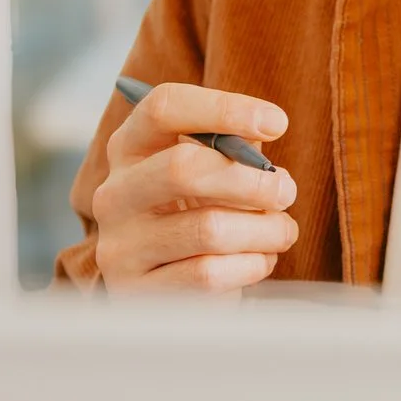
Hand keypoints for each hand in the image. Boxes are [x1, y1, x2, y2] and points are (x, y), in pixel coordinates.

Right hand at [90, 82, 296, 294]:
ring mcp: (119, 246)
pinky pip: (209, 274)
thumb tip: (264, 135)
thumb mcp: (210, 172)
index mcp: (130, 147)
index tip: (277, 123)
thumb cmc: (200, 212)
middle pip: (183, 167)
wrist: (172, 288)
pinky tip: (260, 259)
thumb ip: (232, 147)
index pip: (163, 107)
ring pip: (208, 228)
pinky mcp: (136, 292)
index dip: (224, 108)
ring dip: (263, 229)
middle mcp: (114, 193)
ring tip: (281, 230)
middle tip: (286, 190)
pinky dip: (251, 265)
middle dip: (251, 179)